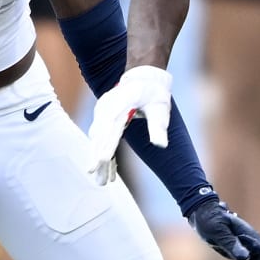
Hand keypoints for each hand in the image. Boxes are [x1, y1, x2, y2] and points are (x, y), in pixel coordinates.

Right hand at [85, 65, 171, 184]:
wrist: (143, 77)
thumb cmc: (153, 94)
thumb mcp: (160, 108)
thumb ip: (158, 127)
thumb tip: (161, 145)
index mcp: (121, 105)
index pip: (111, 128)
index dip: (105, 145)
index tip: (101, 161)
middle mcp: (107, 108)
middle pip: (100, 137)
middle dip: (98, 159)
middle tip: (98, 180)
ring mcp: (102, 112)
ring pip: (98, 139)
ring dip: (98, 160)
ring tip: (101, 181)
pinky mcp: (102, 117)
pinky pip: (100, 137)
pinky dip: (103, 152)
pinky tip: (106, 169)